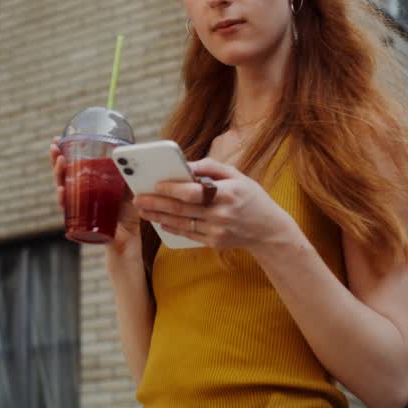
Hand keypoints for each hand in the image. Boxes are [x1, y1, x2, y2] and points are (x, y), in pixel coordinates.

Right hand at [49, 138, 141, 255]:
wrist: (129, 239)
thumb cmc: (126, 213)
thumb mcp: (128, 188)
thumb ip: (128, 172)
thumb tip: (133, 150)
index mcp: (88, 185)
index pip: (71, 167)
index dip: (63, 153)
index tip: (56, 140)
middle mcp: (79, 195)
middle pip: (63, 175)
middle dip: (56, 160)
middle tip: (54, 147)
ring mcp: (77, 207)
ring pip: (62, 189)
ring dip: (59, 175)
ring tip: (60, 162)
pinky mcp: (79, 220)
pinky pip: (68, 210)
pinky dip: (64, 200)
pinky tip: (62, 191)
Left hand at [132, 158, 297, 250]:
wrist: (269, 230)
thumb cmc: (251, 197)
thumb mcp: (237, 175)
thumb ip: (211, 167)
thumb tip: (185, 164)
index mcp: (227, 193)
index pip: (193, 191)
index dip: (172, 188)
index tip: (155, 183)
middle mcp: (221, 214)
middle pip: (182, 209)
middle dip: (156, 203)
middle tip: (138, 198)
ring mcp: (217, 231)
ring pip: (181, 223)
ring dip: (159, 216)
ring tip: (143, 210)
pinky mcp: (214, 242)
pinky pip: (188, 234)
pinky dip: (172, 227)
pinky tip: (160, 221)